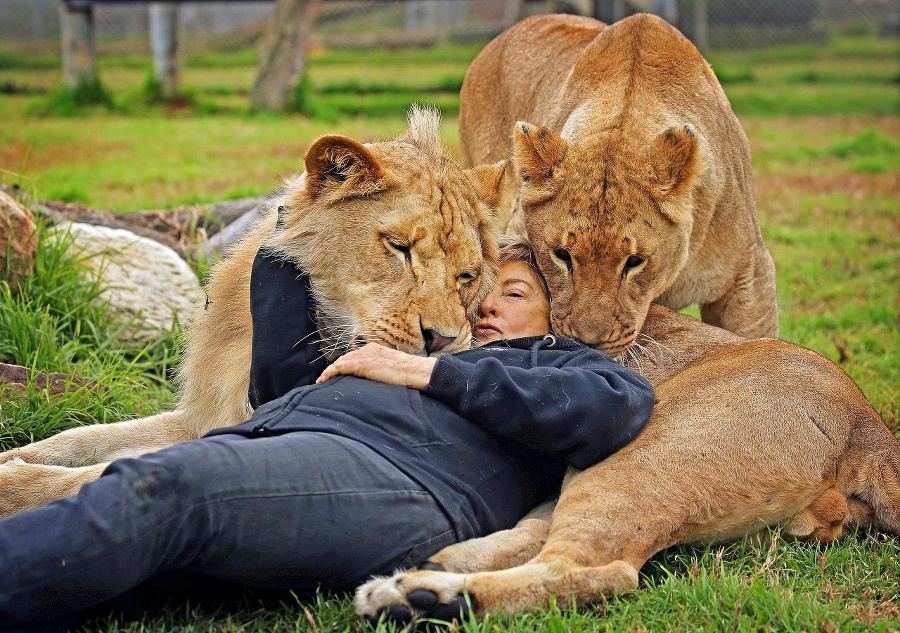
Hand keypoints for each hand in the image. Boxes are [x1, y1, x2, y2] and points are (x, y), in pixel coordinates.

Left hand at [316, 343, 436, 390]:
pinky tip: (322, 380)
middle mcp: (367, 350)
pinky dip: (328, 373)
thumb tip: (381, 380)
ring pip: (340, 362)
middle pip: (345, 358)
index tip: (338, 373)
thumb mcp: (393, 369)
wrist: (414, 371)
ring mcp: (363, 356)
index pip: (355, 356)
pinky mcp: (360, 364)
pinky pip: (338, 368)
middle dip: (335, 368)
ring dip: (329, 372)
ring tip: (321, 381)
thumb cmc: (409, 374)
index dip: (345, 365)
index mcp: (375, 349)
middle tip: (326, 379)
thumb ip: (383, 371)